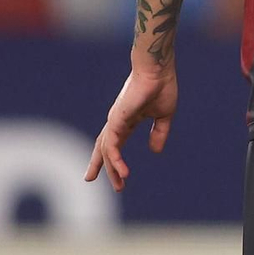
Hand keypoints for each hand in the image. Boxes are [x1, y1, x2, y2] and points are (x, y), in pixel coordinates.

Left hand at [85, 65, 178, 190]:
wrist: (158, 70)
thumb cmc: (161, 87)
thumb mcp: (164, 116)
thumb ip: (159, 133)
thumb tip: (155, 151)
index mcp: (127, 120)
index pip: (115, 143)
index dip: (113, 158)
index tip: (117, 174)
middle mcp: (117, 121)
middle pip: (103, 147)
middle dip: (98, 164)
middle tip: (89, 179)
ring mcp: (115, 121)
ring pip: (107, 150)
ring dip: (111, 168)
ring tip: (119, 184)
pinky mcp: (116, 120)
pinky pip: (112, 145)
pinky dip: (116, 160)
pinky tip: (122, 171)